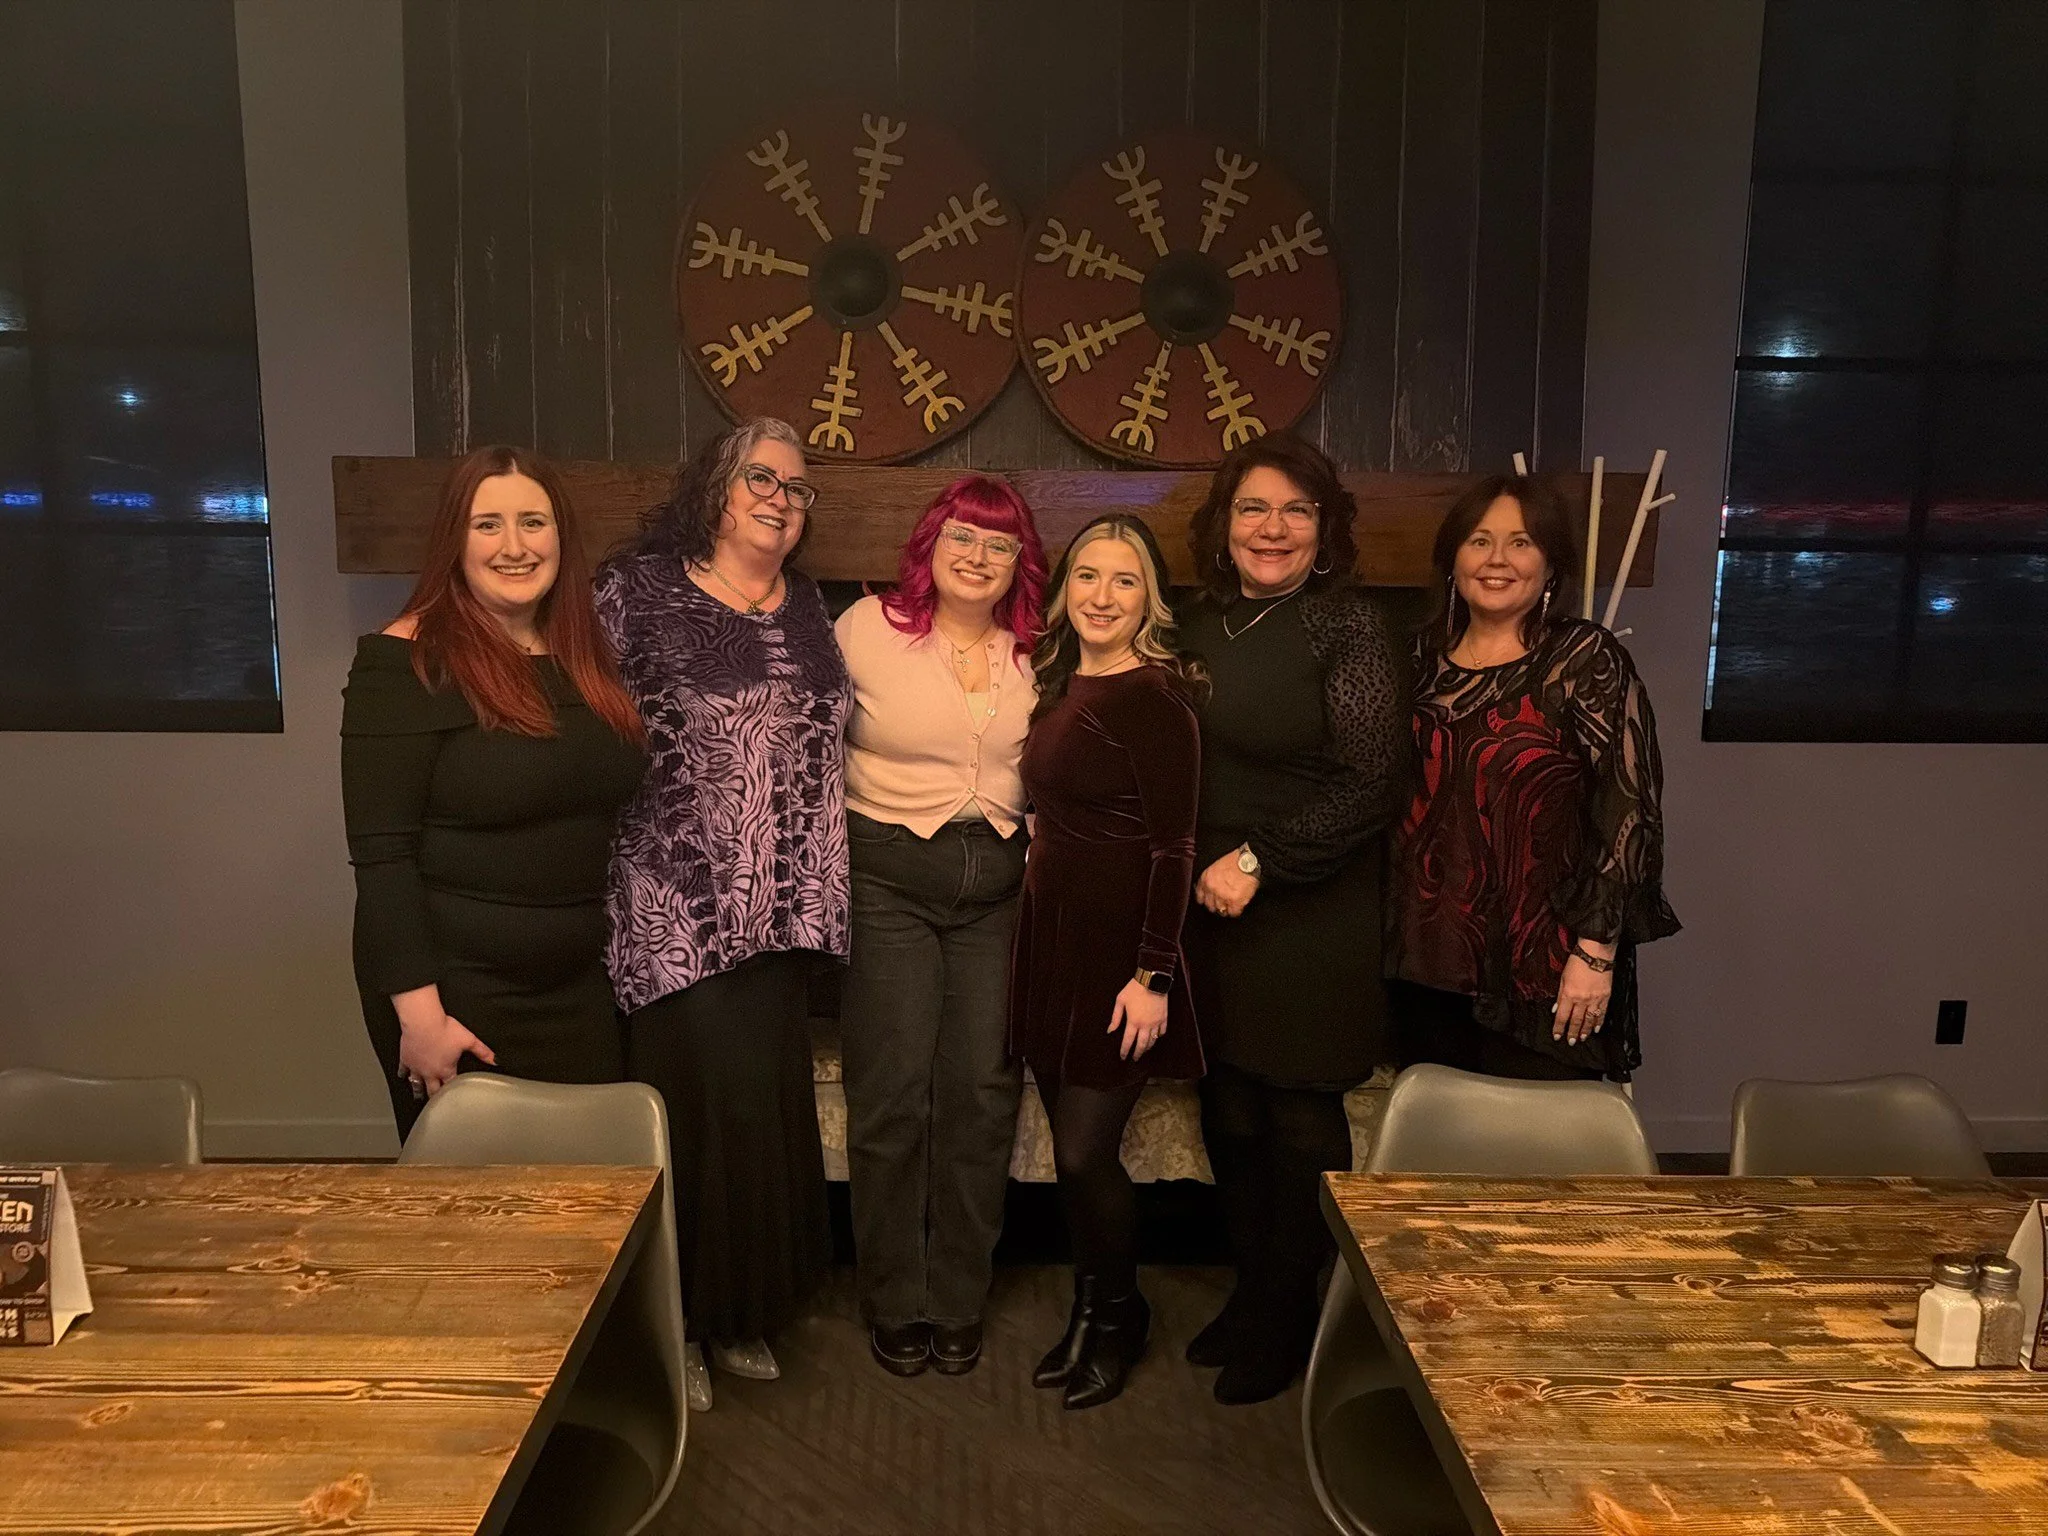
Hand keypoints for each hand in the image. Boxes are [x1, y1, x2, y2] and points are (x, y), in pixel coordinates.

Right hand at [392, 984, 494, 1098]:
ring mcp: (416, 1067)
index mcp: (446, 1070)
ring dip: (418, 1090)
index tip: (455, 1098)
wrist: (422, 1021)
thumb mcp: (468, 1040)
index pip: (451, 1087)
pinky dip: (404, 1074)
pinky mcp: (405, 1059)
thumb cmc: (443, 1029)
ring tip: (419, 1096)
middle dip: (435, 1097)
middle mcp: (430, 1072)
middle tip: (436, 1104)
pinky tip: (403, 1076)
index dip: (455, 1092)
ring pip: (416, 1084)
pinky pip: (403, 1070)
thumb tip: (495, 1060)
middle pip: (432, 1090)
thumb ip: (483, 1051)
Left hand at [1109, 979, 1169, 1060]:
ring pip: (1152, 1041)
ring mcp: (1156, 1022)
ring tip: (1143, 1050)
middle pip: (1141, 1045)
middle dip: (1137, 1054)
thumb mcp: (1120, 1001)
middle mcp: (1145, 1025)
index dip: (1124, 1051)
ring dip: (1147, 1047)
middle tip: (1135, 1058)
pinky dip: (1158, 1037)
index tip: (1123, 1056)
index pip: (1128, 1041)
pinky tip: (1155, 1037)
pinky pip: (1162, 1032)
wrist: (1152, 980)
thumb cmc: (1134, 989)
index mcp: (1133, 1022)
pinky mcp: (1164, 1018)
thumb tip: (1110, 1030)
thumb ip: (1115, 1018)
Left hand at [1194, 851, 1258, 917]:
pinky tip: (1238, 906)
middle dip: (1216, 905)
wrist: (1249, 861)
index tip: (1210, 901)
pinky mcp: (1235, 901)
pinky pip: (1233, 912)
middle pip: (1210, 906)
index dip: (1207, 900)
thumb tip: (1210, 890)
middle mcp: (1212, 888)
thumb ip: (1210, 879)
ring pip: (1221, 910)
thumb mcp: (1216, 867)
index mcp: (1206, 879)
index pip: (1200, 897)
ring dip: (1226, 908)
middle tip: (1223, 903)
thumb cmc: (1235, 861)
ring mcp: (1223, 895)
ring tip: (1232, 904)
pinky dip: (1236, 910)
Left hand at [1552, 948, 1613, 1045]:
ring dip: (1585, 1031)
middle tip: (1571, 1042)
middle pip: (1576, 1021)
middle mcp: (1582, 999)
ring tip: (1582, 1038)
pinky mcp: (1605, 997)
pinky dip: (1599, 1022)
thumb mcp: (1563, 978)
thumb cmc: (1577, 963)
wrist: (1595, 954)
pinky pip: (1602, 1013)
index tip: (1557, 1036)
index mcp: (1569, 994)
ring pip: (1589, 1020)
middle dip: (1572, 1033)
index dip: (1559, 1028)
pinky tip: (1596, 1028)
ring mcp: (1595, 999)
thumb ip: (1560, 996)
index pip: (1562, 1016)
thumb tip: (1556, 1010)